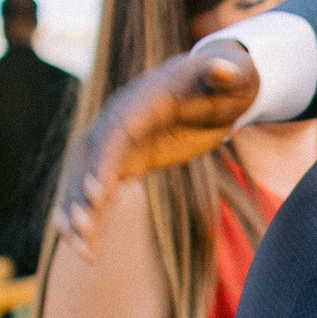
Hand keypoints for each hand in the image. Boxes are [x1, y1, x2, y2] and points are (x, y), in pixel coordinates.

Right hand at [53, 45, 260, 255]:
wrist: (220, 83)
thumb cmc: (231, 78)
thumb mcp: (236, 73)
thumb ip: (228, 71)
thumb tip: (224, 69)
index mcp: (145, 99)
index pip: (116, 130)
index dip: (104, 160)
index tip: (97, 193)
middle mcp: (122, 118)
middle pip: (91, 156)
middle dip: (82, 191)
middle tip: (80, 228)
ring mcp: (120, 139)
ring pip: (87, 175)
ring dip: (79, 210)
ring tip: (81, 248)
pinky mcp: (126, 158)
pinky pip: (99, 187)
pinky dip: (91, 214)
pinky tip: (84, 245)